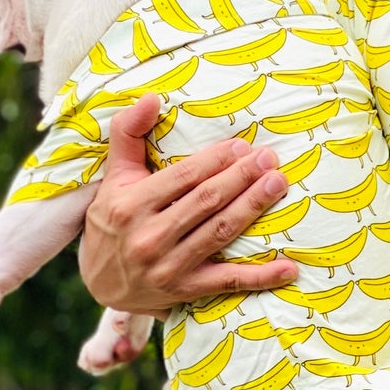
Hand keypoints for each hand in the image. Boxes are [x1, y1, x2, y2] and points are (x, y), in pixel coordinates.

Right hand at [78, 94, 300, 318]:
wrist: (100, 282)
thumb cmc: (113, 221)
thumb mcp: (114, 177)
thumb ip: (128, 133)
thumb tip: (151, 97)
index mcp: (131, 204)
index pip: (184, 177)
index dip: (217, 160)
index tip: (243, 146)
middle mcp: (149, 236)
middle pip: (206, 202)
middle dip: (242, 178)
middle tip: (269, 159)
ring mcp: (169, 267)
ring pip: (220, 232)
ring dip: (253, 208)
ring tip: (278, 185)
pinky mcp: (185, 292)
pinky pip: (228, 283)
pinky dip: (261, 277)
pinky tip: (288, 268)